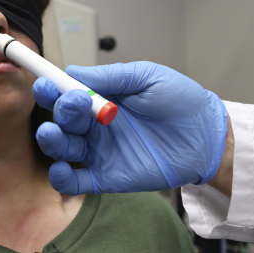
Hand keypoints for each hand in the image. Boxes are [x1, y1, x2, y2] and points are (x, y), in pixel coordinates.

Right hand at [32, 61, 227, 194]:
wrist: (207, 137)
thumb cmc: (181, 102)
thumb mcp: (146, 77)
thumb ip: (110, 76)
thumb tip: (72, 71)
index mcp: (101, 99)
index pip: (66, 93)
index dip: (52, 89)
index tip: (46, 83)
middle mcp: (94, 125)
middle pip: (61, 119)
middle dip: (59, 111)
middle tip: (75, 103)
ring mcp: (99, 151)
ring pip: (62, 148)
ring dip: (52, 140)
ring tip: (56, 133)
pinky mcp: (107, 177)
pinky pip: (76, 181)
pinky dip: (62, 178)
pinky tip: (60, 169)